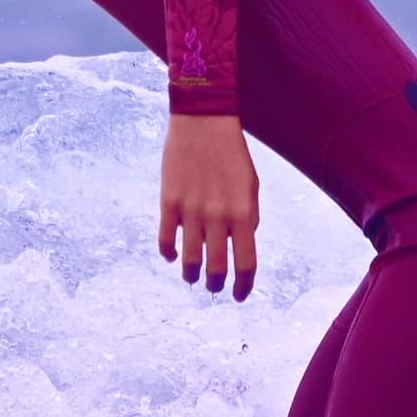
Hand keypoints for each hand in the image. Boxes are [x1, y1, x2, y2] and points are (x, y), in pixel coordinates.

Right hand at [161, 112, 261, 301]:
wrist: (203, 121)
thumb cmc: (232, 154)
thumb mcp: (250, 186)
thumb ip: (248, 217)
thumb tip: (239, 244)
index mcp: (243, 213)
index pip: (246, 263)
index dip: (243, 285)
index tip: (239, 295)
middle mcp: (218, 216)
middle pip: (217, 267)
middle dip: (215, 284)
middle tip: (214, 287)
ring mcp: (191, 210)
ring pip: (190, 260)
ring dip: (192, 275)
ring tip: (192, 276)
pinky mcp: (169, 201)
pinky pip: (166, 239)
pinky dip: (168, 253)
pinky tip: (172, 256)